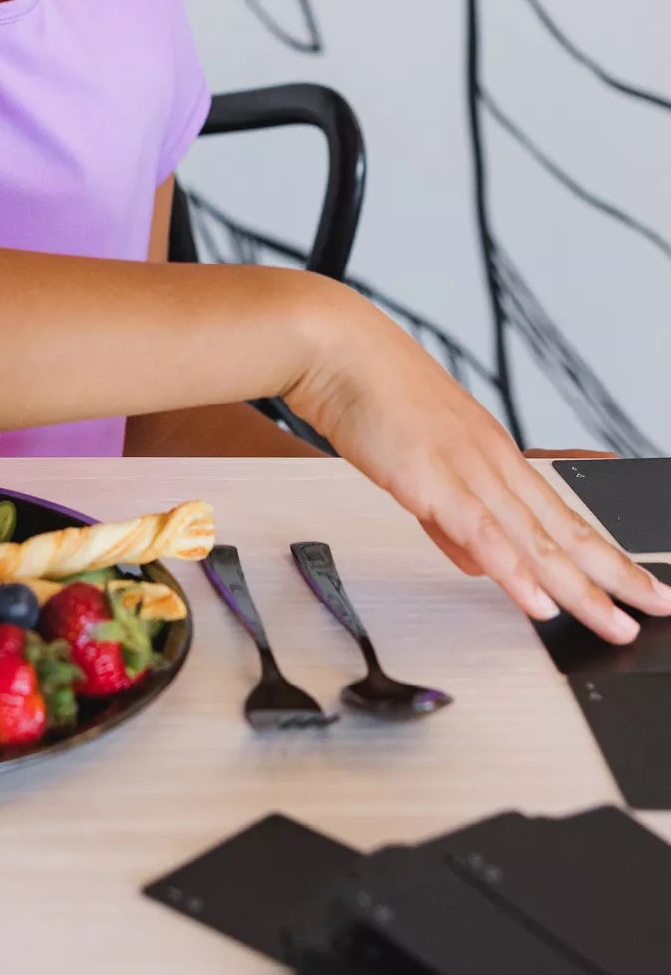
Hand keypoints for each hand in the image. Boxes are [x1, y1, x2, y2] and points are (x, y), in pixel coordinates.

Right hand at [284, 282, 670, 643]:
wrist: (336, 350)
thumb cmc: (367, 391)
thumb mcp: (414, 460)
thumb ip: (446, 519)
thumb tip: (475, 562)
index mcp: (492, 454)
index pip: (563, 515)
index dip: (605, 553)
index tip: (638, 582)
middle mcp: (492, 461)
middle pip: (565, 531)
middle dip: (616, 576)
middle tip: (658, 608)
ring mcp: (467, 469)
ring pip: (535, 540)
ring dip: (581, 588)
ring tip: (615, 624)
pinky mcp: (432, 480)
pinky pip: (481, 535)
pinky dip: (513, 572)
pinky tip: (540, 603)